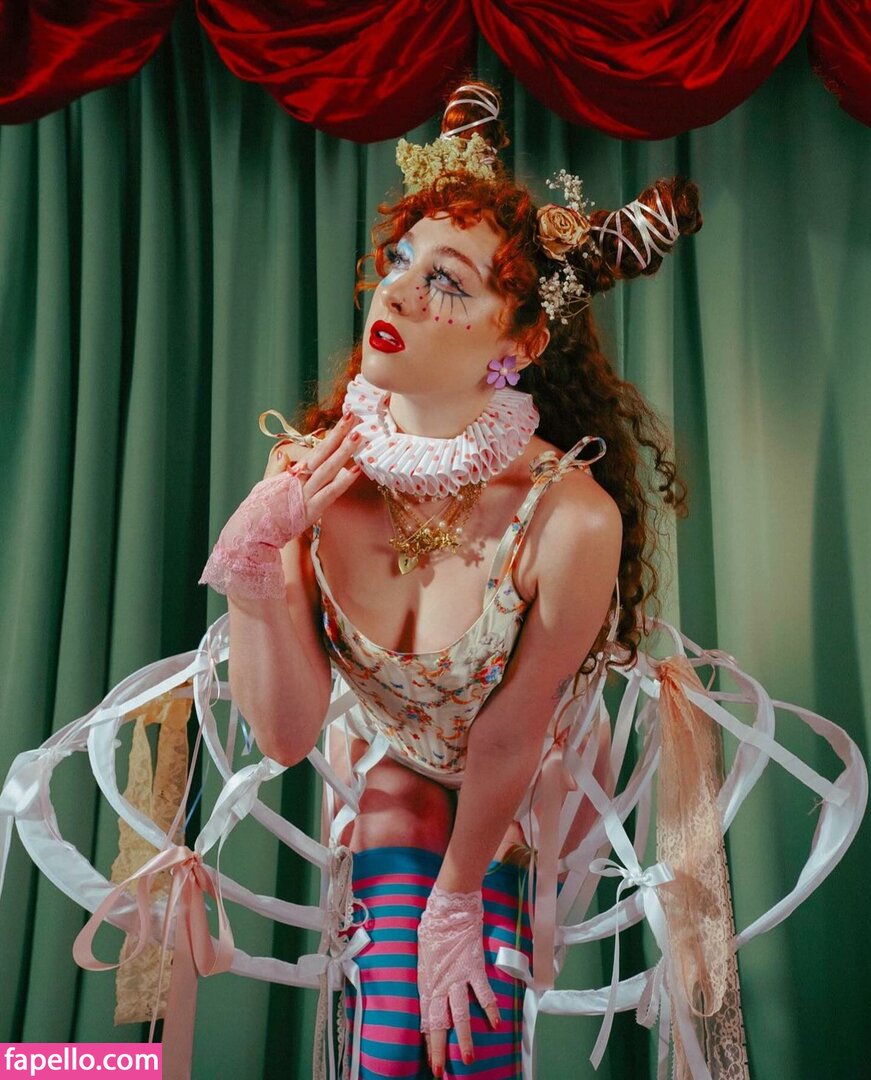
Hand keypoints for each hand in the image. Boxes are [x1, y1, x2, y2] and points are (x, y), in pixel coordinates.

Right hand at [199, 412, 360, 599]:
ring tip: (359, 437)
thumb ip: (278, 471)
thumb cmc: (260, 512)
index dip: (331, 435)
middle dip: (340, 434)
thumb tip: (282, 455)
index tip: (345, 421)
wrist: (252, 533)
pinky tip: (356, 470)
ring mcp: (306, 494)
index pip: (316, 450)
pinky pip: (329, 493)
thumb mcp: (267, 487)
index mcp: (293, 474)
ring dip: (344, 452)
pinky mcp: (310, 511)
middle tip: (354, 417)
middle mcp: (301, 480)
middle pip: (324, 453)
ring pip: (328, 469)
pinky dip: (342, 482)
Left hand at [418, 885, 500, 1075]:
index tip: (430, 1057)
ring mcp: (457, 978)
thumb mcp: (424, 951)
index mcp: (426, 980)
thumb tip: (431, 983)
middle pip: (439, 1022)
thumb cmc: (433, 924)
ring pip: (460, 1015)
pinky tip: (496, 1024)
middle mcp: (440, 983)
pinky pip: (483, 993)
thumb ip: (429, 971)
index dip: (427, 1039)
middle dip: (439, 1049)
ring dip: (464, 1039)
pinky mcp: (474, 968)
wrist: (450, 906)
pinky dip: (490, 1009)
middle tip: (439, 1070)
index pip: (425, 1016)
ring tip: (467, 1059)